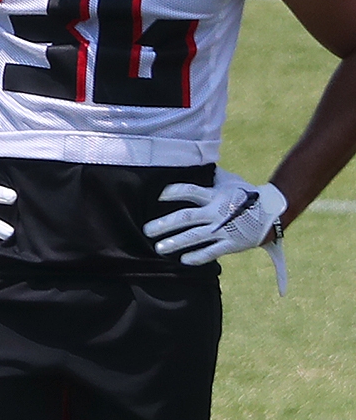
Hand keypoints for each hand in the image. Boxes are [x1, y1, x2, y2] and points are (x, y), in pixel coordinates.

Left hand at [145, 169, 287, 292]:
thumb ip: (210, 175)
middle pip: (186, 217)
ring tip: (159, 247)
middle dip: (165, 224)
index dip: (174, 192)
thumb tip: (194, 160)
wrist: (273, 211)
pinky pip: (212, 251)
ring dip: (176, 242)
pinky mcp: (231, 243)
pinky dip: (198, 256)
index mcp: (215, 195)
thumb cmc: (245, 194)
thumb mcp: (229, 181)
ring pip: (195, 236)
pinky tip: (183, 259)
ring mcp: (224, 228)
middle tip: (147, 230)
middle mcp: (217, 212)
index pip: (190, 191)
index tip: (159, 196)